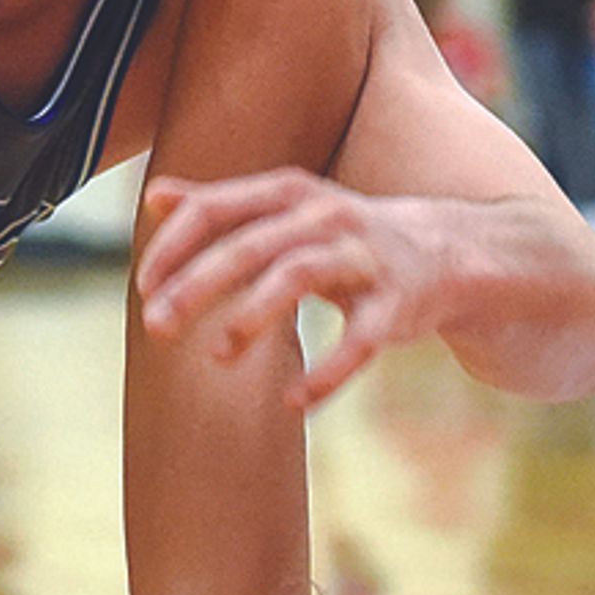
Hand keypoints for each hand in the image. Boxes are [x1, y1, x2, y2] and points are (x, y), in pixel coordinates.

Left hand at [138, 169, 460, 407]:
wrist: (450, 250)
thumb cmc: (349, 236)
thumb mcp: (288, 211)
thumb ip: (222, 205)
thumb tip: (154, 196)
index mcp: (290, 194)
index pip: (216, 210)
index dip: (174, 247)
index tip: (144, 288)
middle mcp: (325, 217)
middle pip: (250, 245)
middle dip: (197, 285)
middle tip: (155, 327)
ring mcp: (364, 258)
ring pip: (299, 276)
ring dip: (252, 316)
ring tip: (218, 357)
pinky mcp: (396, 304)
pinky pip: (360, 341)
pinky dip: (328, 373)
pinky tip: (294, 401)